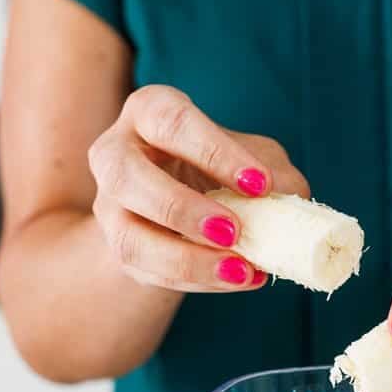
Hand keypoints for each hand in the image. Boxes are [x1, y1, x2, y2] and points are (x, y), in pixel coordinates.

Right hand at [87, 85, 310, 290]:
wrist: (192, 210)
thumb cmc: (226, 171)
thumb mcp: (256, 160)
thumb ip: (276, 175)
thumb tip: (282, 201)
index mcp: (150, 112)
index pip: (172, 122)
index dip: (215, 153)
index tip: (259, 184)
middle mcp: (116, 153)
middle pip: (125, 176)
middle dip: (181, 208)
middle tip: (233, 231)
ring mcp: (109, 206)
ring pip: (128, 238)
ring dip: (186, 260)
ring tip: (240, 270)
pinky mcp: (119, 248)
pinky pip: (148, 272)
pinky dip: (195, 280)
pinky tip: (234, 279)